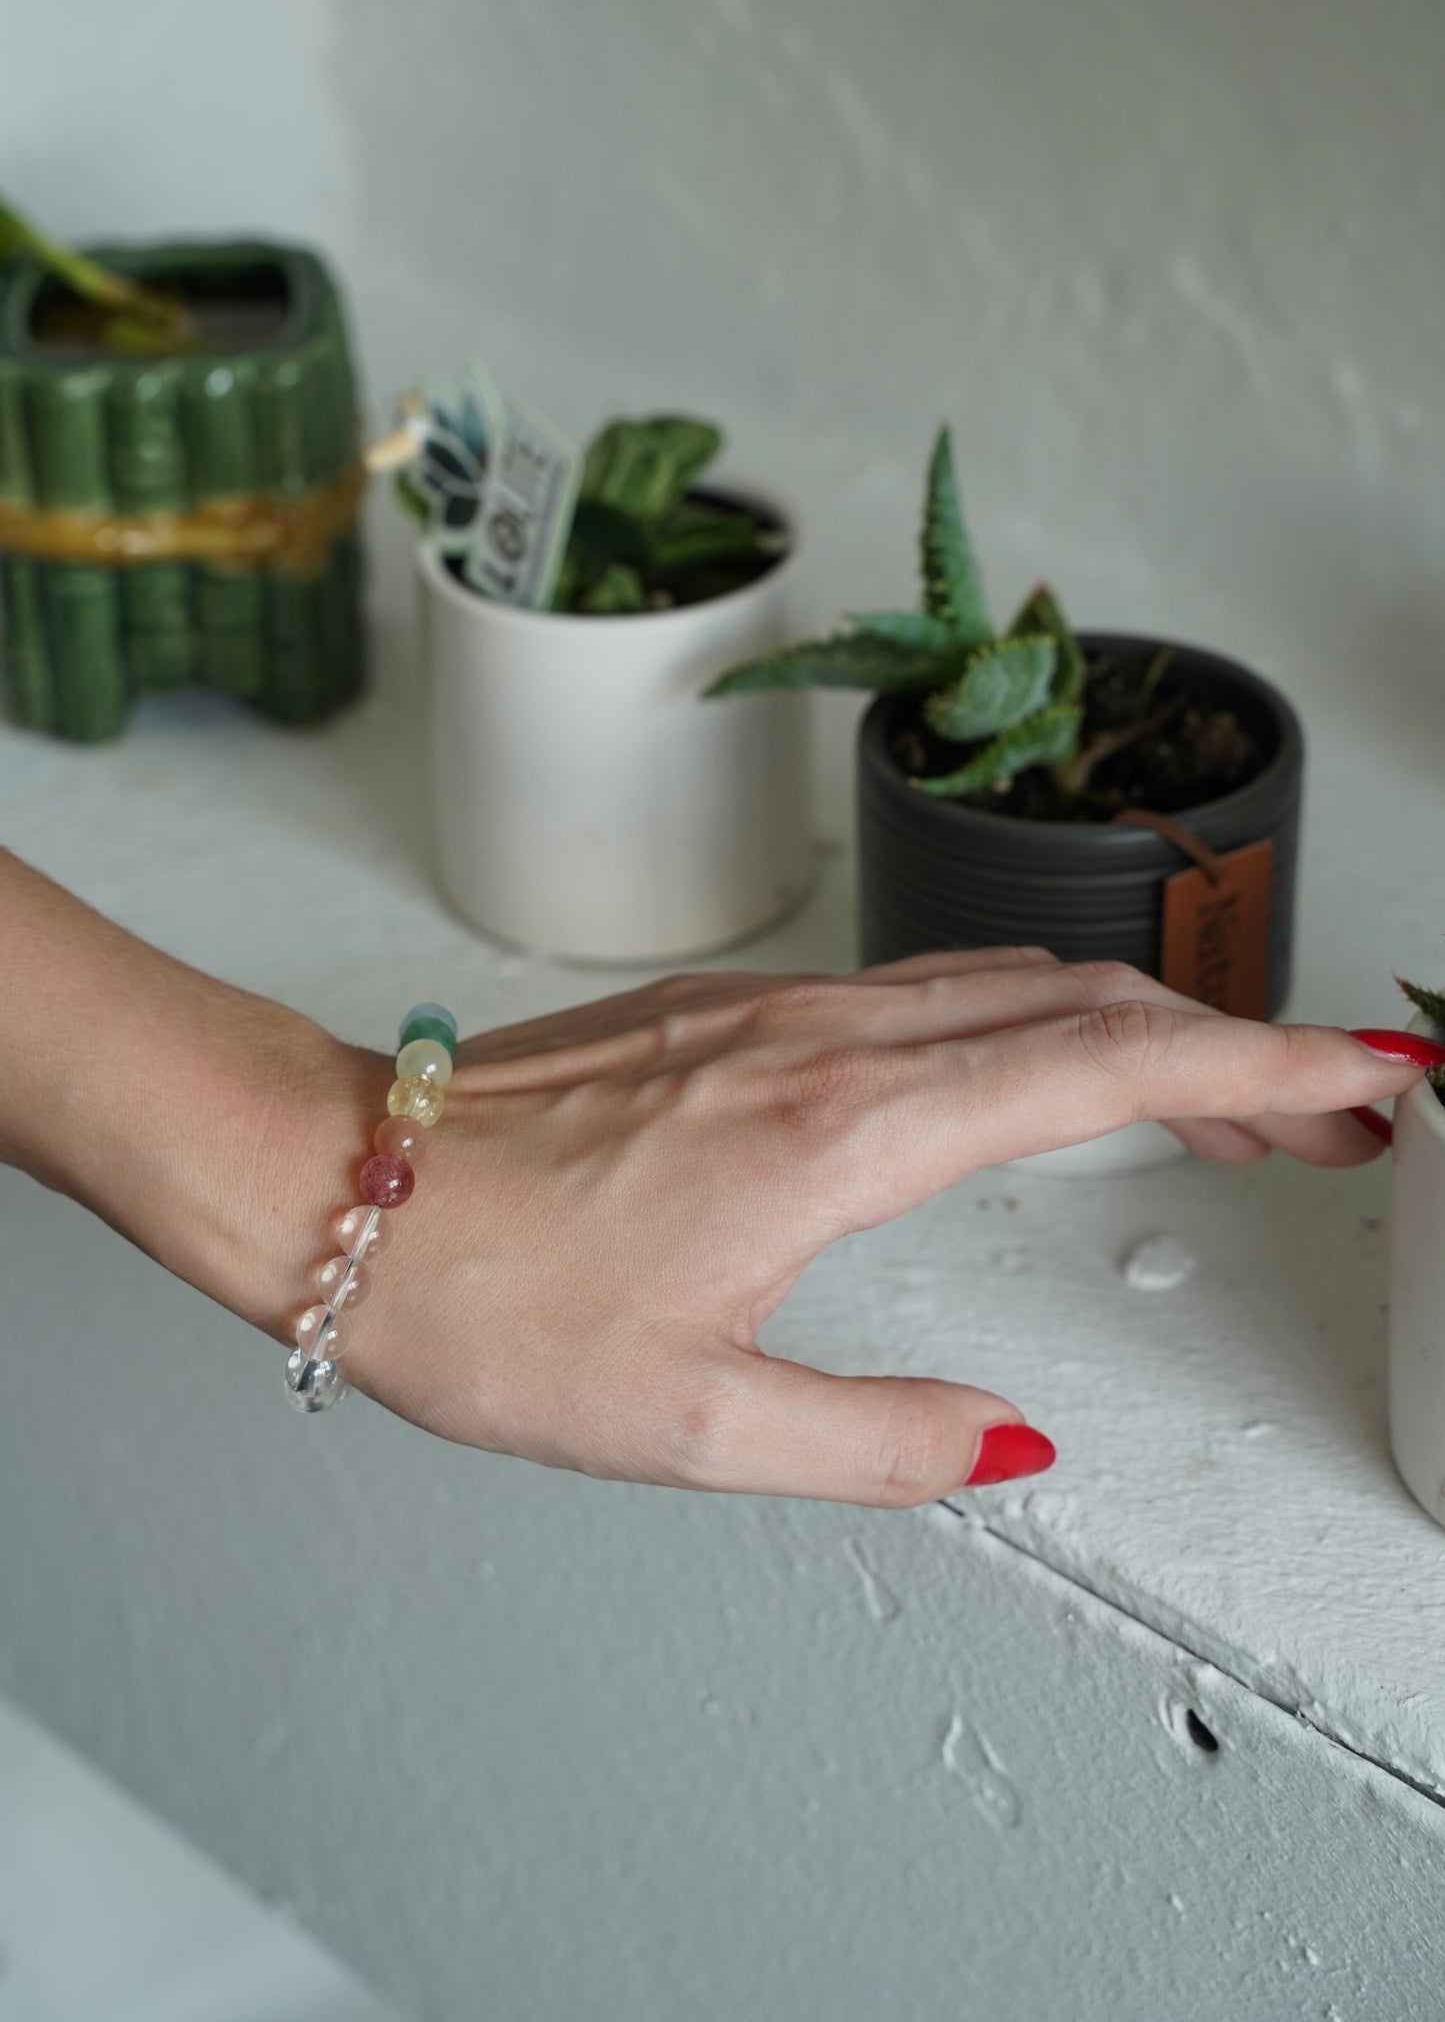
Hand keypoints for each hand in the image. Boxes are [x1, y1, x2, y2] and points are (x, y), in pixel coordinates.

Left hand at [308, 947, 1416, 1506]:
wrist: (338, 1179)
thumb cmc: (479, 1294)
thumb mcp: (688, 1425)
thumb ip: (874, 1438)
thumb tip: (1006, 1441)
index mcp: (837, 1131)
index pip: (1104, 1069)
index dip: (1258, 1069)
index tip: (1360, 1073)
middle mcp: (823, 1039)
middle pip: (1085, 1001)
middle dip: (1234, 1048)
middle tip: (1331, 1109)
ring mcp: (780, 1008)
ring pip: (1011, 982)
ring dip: (1139, 1026)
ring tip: (1219, 1100)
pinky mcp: (739, 1010)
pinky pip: (933, 988)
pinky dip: (1035, 1016)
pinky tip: (1042, 1065)